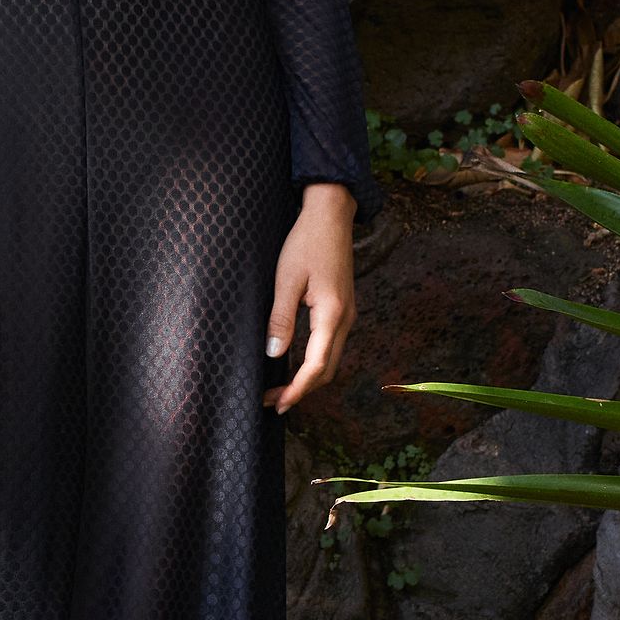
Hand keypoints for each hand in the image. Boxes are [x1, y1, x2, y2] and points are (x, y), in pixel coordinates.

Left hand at [265, 182, 356, 411]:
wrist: (331, 215)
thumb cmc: (307, 242)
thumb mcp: (287, 279)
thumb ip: (281, 318)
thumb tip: (274, 353)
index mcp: (332, 314)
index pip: (316, 366)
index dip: (296, 389)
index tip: (276, 403)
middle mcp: (346, 319)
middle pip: (327, 370)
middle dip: (301, 390)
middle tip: (272, 401)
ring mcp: (347, 315)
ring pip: (330, 360)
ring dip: (307, 378)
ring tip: (280, 387)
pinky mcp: (342, 309)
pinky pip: (330, 345)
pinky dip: (313, 362)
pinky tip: (294, 363)